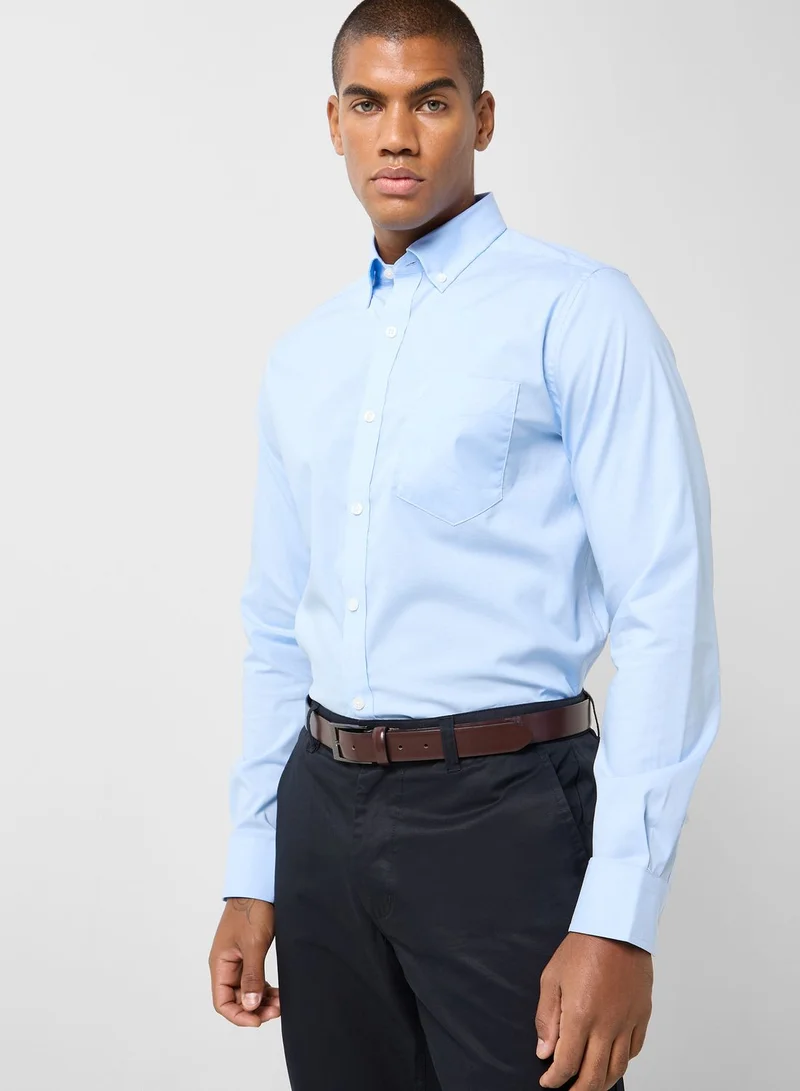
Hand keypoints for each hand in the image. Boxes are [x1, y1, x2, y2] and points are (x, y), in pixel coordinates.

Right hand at [208, 897, 279, 1026]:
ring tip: (281, 1003)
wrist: (260, 887)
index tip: (258, 1021)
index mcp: (220, 964)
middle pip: (236, 999)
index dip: (239, 1016)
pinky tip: (277, 992)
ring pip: (247, 991)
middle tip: (277, 1010)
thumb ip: (252, 977)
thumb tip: (251, 1007)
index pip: (222, 1002)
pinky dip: (265, 989)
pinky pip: (254, 980)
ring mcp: (238, 960)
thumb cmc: (252, 911)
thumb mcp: (253, 945)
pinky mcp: (249, 955)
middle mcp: (226, 965)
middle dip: (255, 1009)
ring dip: (261, 1000)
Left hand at [535, 931, 652, 1088]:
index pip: (567, 1063)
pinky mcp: (642, 1015)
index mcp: (580, 1015)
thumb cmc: (582, 947)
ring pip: (617, 1068)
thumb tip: (544, 1051)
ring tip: (589, 1085)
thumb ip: (546, 1018)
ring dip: (602, 1083)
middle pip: (594, 1075)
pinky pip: (634, 1050)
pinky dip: (622, 1062)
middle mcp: (606, 1025)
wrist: (616, 927)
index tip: (547, 1081)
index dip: (555, 1079)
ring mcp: (627, 1022)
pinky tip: (611, 1061)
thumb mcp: (552, 978)